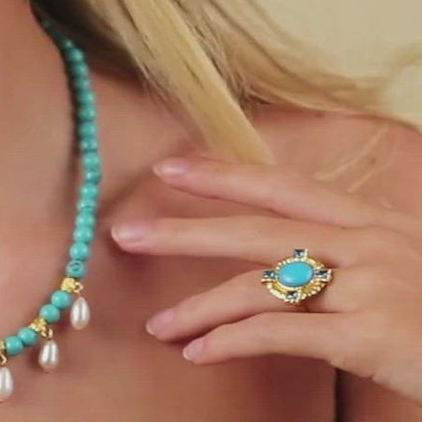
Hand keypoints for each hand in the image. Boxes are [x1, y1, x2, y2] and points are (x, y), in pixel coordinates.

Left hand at [109, 156, 421, 405]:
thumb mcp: (400, 261)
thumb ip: (344, 249)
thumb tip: (282, 254)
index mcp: (368, 219)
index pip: (279, 186)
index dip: (221, 174)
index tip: (167, 169)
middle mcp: (365, 242)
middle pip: (256, 230)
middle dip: (186, 231)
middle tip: (127, 232)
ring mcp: (370, 286)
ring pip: (261, 288)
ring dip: (200, 307)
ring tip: (156, 324)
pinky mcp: (372, 336)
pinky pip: (284, 336)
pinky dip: (234, 342)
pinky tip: (199, 351)